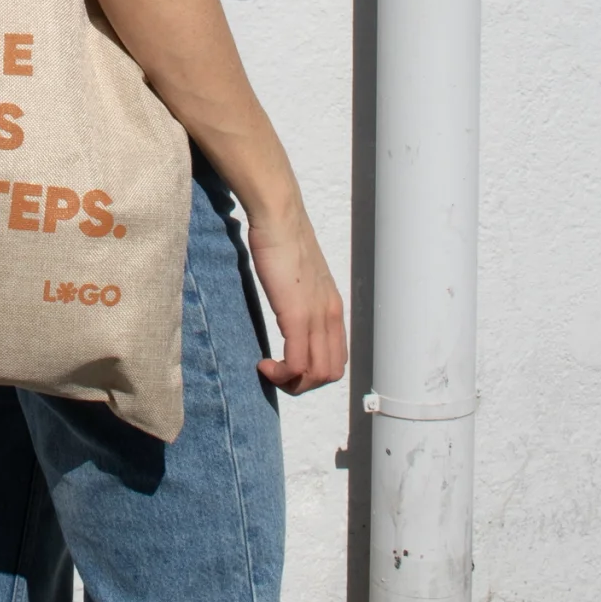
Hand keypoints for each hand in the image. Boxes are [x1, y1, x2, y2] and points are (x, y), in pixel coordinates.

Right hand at [247, 207, 347, 394]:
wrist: (279, 216)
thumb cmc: (282, 239)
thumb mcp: (299, 275)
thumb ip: (300, 295)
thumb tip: (289, 304)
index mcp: (333, 307)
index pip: (337, 357)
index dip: (313, 371)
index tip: (287, 362)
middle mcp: (331, 315)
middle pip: (330, 373)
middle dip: (303, 384)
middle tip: (276, 373)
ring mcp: (316, 316)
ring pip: (317, 374)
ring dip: (292, 383)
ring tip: (269, 370)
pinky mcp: (297, 315)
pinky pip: (297, 363)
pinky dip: (281, 374)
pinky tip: (264, 364)